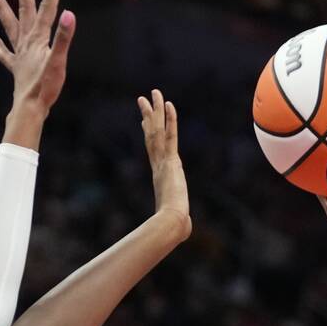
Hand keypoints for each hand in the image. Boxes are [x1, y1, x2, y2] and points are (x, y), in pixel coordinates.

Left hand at [0, 0, 74, 116]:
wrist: (29, 109)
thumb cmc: (45, 88)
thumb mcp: (58, 62)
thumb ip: (63, 38)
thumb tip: (68, 14)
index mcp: (39, 38)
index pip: (48, 8)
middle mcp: (27, 42)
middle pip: (25, 9)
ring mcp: (20, 55)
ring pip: (9, 25)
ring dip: (1, 8)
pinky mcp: (16, 69)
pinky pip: (4, 54)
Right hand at [139, 89, 190, 238]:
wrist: (171, 223)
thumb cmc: (173, 224)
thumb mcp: (177, 217)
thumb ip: (179, 221)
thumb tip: (184, 233)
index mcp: (160, 174)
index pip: (153, 148)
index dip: (149, 132)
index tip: (146, 119)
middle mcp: (159, 164)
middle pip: (151, 135)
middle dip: (147, 115)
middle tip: (142, 98)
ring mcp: (163, 161)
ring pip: (157, 131)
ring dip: (156, 110)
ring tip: (153, 92)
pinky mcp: (171, 161)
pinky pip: (170, 136)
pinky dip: (170, 120)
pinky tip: (169, 105)